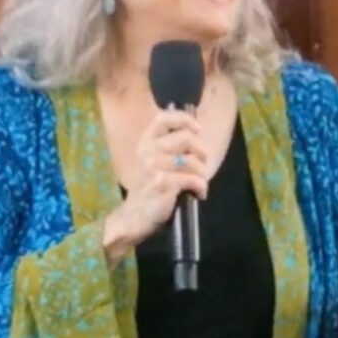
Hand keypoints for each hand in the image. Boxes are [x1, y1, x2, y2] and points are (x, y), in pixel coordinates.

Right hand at [101, 107, 210, 259]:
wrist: (135, 217)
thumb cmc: (150, 189)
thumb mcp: (154, 163)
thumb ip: (170, 148)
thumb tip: (197, 135)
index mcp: (145, 143)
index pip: (164, 119)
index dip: (184, 120)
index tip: (197, 130)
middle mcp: (148, 152)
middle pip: (187, 139)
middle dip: (201, 153)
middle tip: (201, 166)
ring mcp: (154, 168)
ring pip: (194, 161)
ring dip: (202, 174)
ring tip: (198, 183)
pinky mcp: (163, 184)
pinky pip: (194, 179)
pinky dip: (201, 188)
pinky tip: (198, 194)